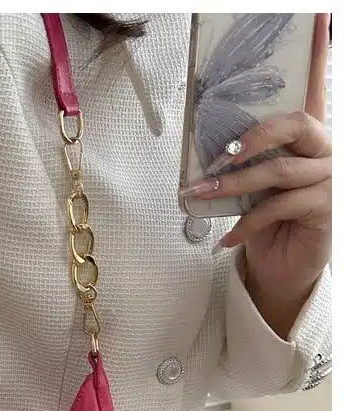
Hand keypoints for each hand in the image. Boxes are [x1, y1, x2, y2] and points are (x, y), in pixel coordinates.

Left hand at [181, 13, 331, 336]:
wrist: (281, 268)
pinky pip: (277, 208)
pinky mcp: (325, 211)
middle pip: (297, 123)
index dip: (316, 55)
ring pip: (279, 171)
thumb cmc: (266, 221)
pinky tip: (225, 239)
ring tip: (199, 195)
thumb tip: (209, 149)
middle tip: (221, 155)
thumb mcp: (251, 186)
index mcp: (308, 138)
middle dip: (253, 136)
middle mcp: (325, 152)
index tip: (319, 17)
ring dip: (232, 184)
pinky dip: (244, 224)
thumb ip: (245, 161)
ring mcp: (329, 181)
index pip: (316, 89)